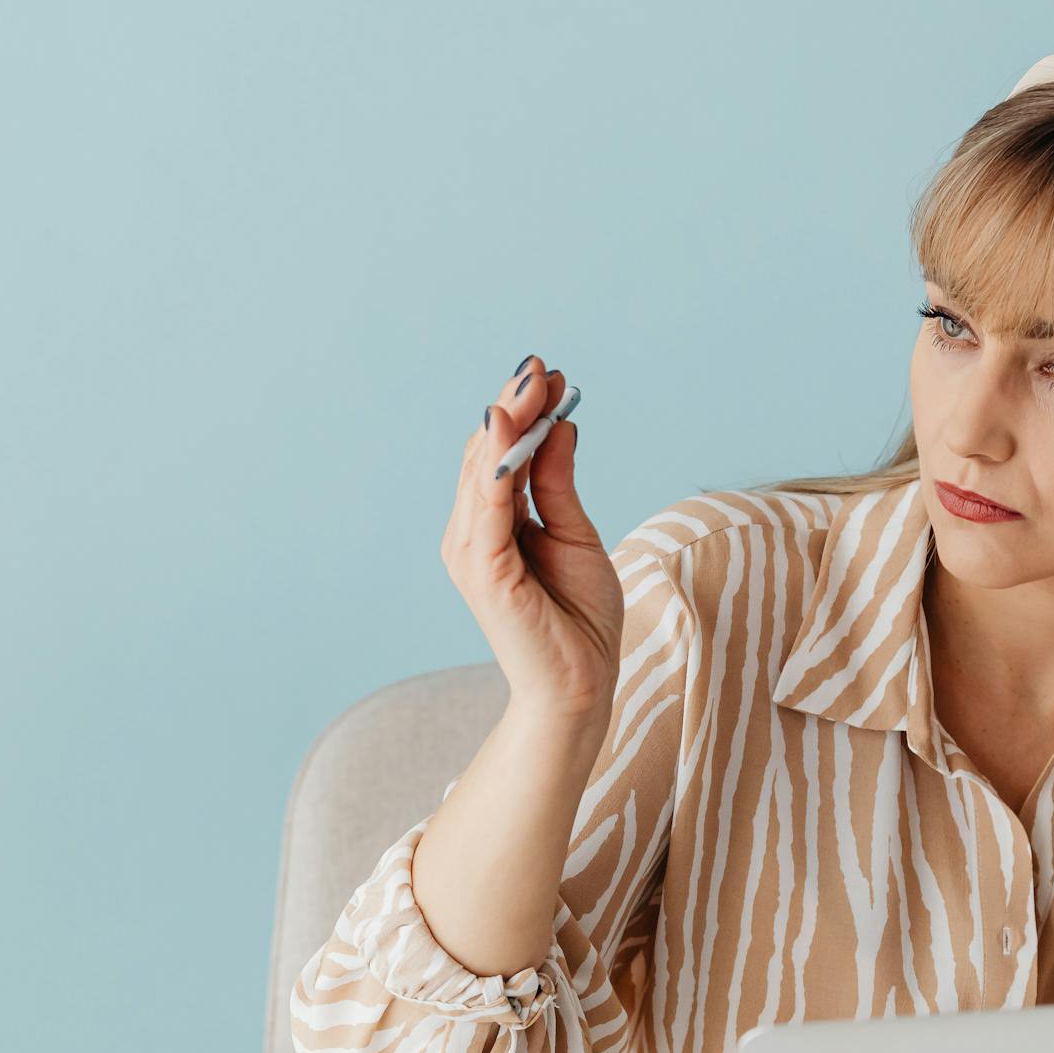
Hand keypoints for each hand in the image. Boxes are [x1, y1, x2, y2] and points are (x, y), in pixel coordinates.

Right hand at [441, 353, 621, 717]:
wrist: (581, 687)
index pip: (499, 456)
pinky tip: (512, 428)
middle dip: (514, 406)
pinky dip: (499, 465)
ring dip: (508, 422)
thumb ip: (558, 483)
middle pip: (487, 455)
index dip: (522, 412)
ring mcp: (472, 553)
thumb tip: (563, 424)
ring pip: (484, 472)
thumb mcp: (576, 536)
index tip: (551, 374)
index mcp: (491, 527)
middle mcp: (472, 535)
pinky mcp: (484, 572)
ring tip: (533, 382)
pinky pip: (489, 508)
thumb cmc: (578, 620)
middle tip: (541, 365)